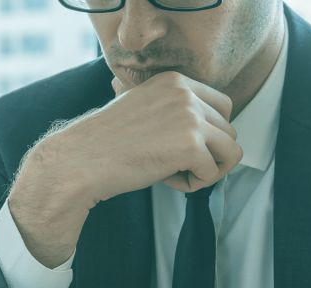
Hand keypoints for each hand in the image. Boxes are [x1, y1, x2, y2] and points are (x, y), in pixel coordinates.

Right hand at [7, 71, 242, 267]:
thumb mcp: (139, 108)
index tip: (180, 148)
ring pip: (231, 151)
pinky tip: (165, 180)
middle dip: (207, 154)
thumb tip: (201, 129)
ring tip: (174, 174)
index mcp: (175, 81)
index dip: (208, 135)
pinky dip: (194, 185)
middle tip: (173, 165)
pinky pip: (214, 173)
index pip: (223, 106)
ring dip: (206, 170)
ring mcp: (190, 117)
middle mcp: (186, 93)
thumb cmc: (104, 144)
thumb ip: (170, 108)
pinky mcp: (190, 145)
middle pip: (229, 130)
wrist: (79, 161)